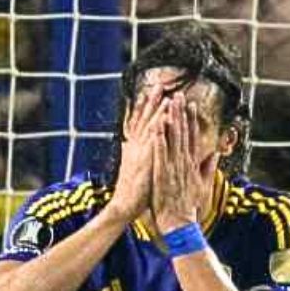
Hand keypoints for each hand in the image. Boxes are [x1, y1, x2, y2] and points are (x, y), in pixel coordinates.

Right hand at [107, 86, 166, 223]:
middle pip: (143, 119)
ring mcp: (138, 152)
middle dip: (151, 101)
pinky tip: (165, 115)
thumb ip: (135, 155)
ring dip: (156, 108)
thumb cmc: (133, 192)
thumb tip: (129, 145)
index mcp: (133, 149)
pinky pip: (153, 140)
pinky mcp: (144, 160)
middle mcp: (134, 146)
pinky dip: (158, 126)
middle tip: (158, 84)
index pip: (139, 124)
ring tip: (164, 93)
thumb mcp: (134, 169)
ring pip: (149, 125)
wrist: (124, 206)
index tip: (151, 93)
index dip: (145, 108)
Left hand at [151, 93, 214, 232]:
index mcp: (191, 164)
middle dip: (182, 113)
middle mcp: (184, 163)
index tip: (191, 104)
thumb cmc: (187, 205)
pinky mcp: (163, 175)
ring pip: (173, 140)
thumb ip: (208, 167)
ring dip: (172, 121)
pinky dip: (159, 141)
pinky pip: (161, 155)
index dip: (192, 120)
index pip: (192, 137)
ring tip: (169, 104)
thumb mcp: (202, 184)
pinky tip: (157, 128)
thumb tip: (216, 152)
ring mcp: (174, 168)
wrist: (179, 224)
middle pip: (183, 134)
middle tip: (180, 95)